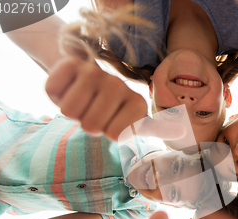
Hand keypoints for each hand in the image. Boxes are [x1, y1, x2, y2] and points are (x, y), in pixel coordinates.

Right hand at [46, 57, 184, 140]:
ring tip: (82, 100)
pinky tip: (68, 86)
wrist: (79, 80)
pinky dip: (56, 93)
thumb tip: (183, 132)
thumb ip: (156, 128)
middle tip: (93, 110)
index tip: (111, 122)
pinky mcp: (71, 65)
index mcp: (136, 102)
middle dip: (87, 122)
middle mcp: (118, 85)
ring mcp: (95, 73)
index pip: (116, 135)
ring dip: (71, 110)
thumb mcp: (133, 121)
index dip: (106, 133)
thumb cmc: (106, 108)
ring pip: (71, 110)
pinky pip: (55, 90)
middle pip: (91, 125)